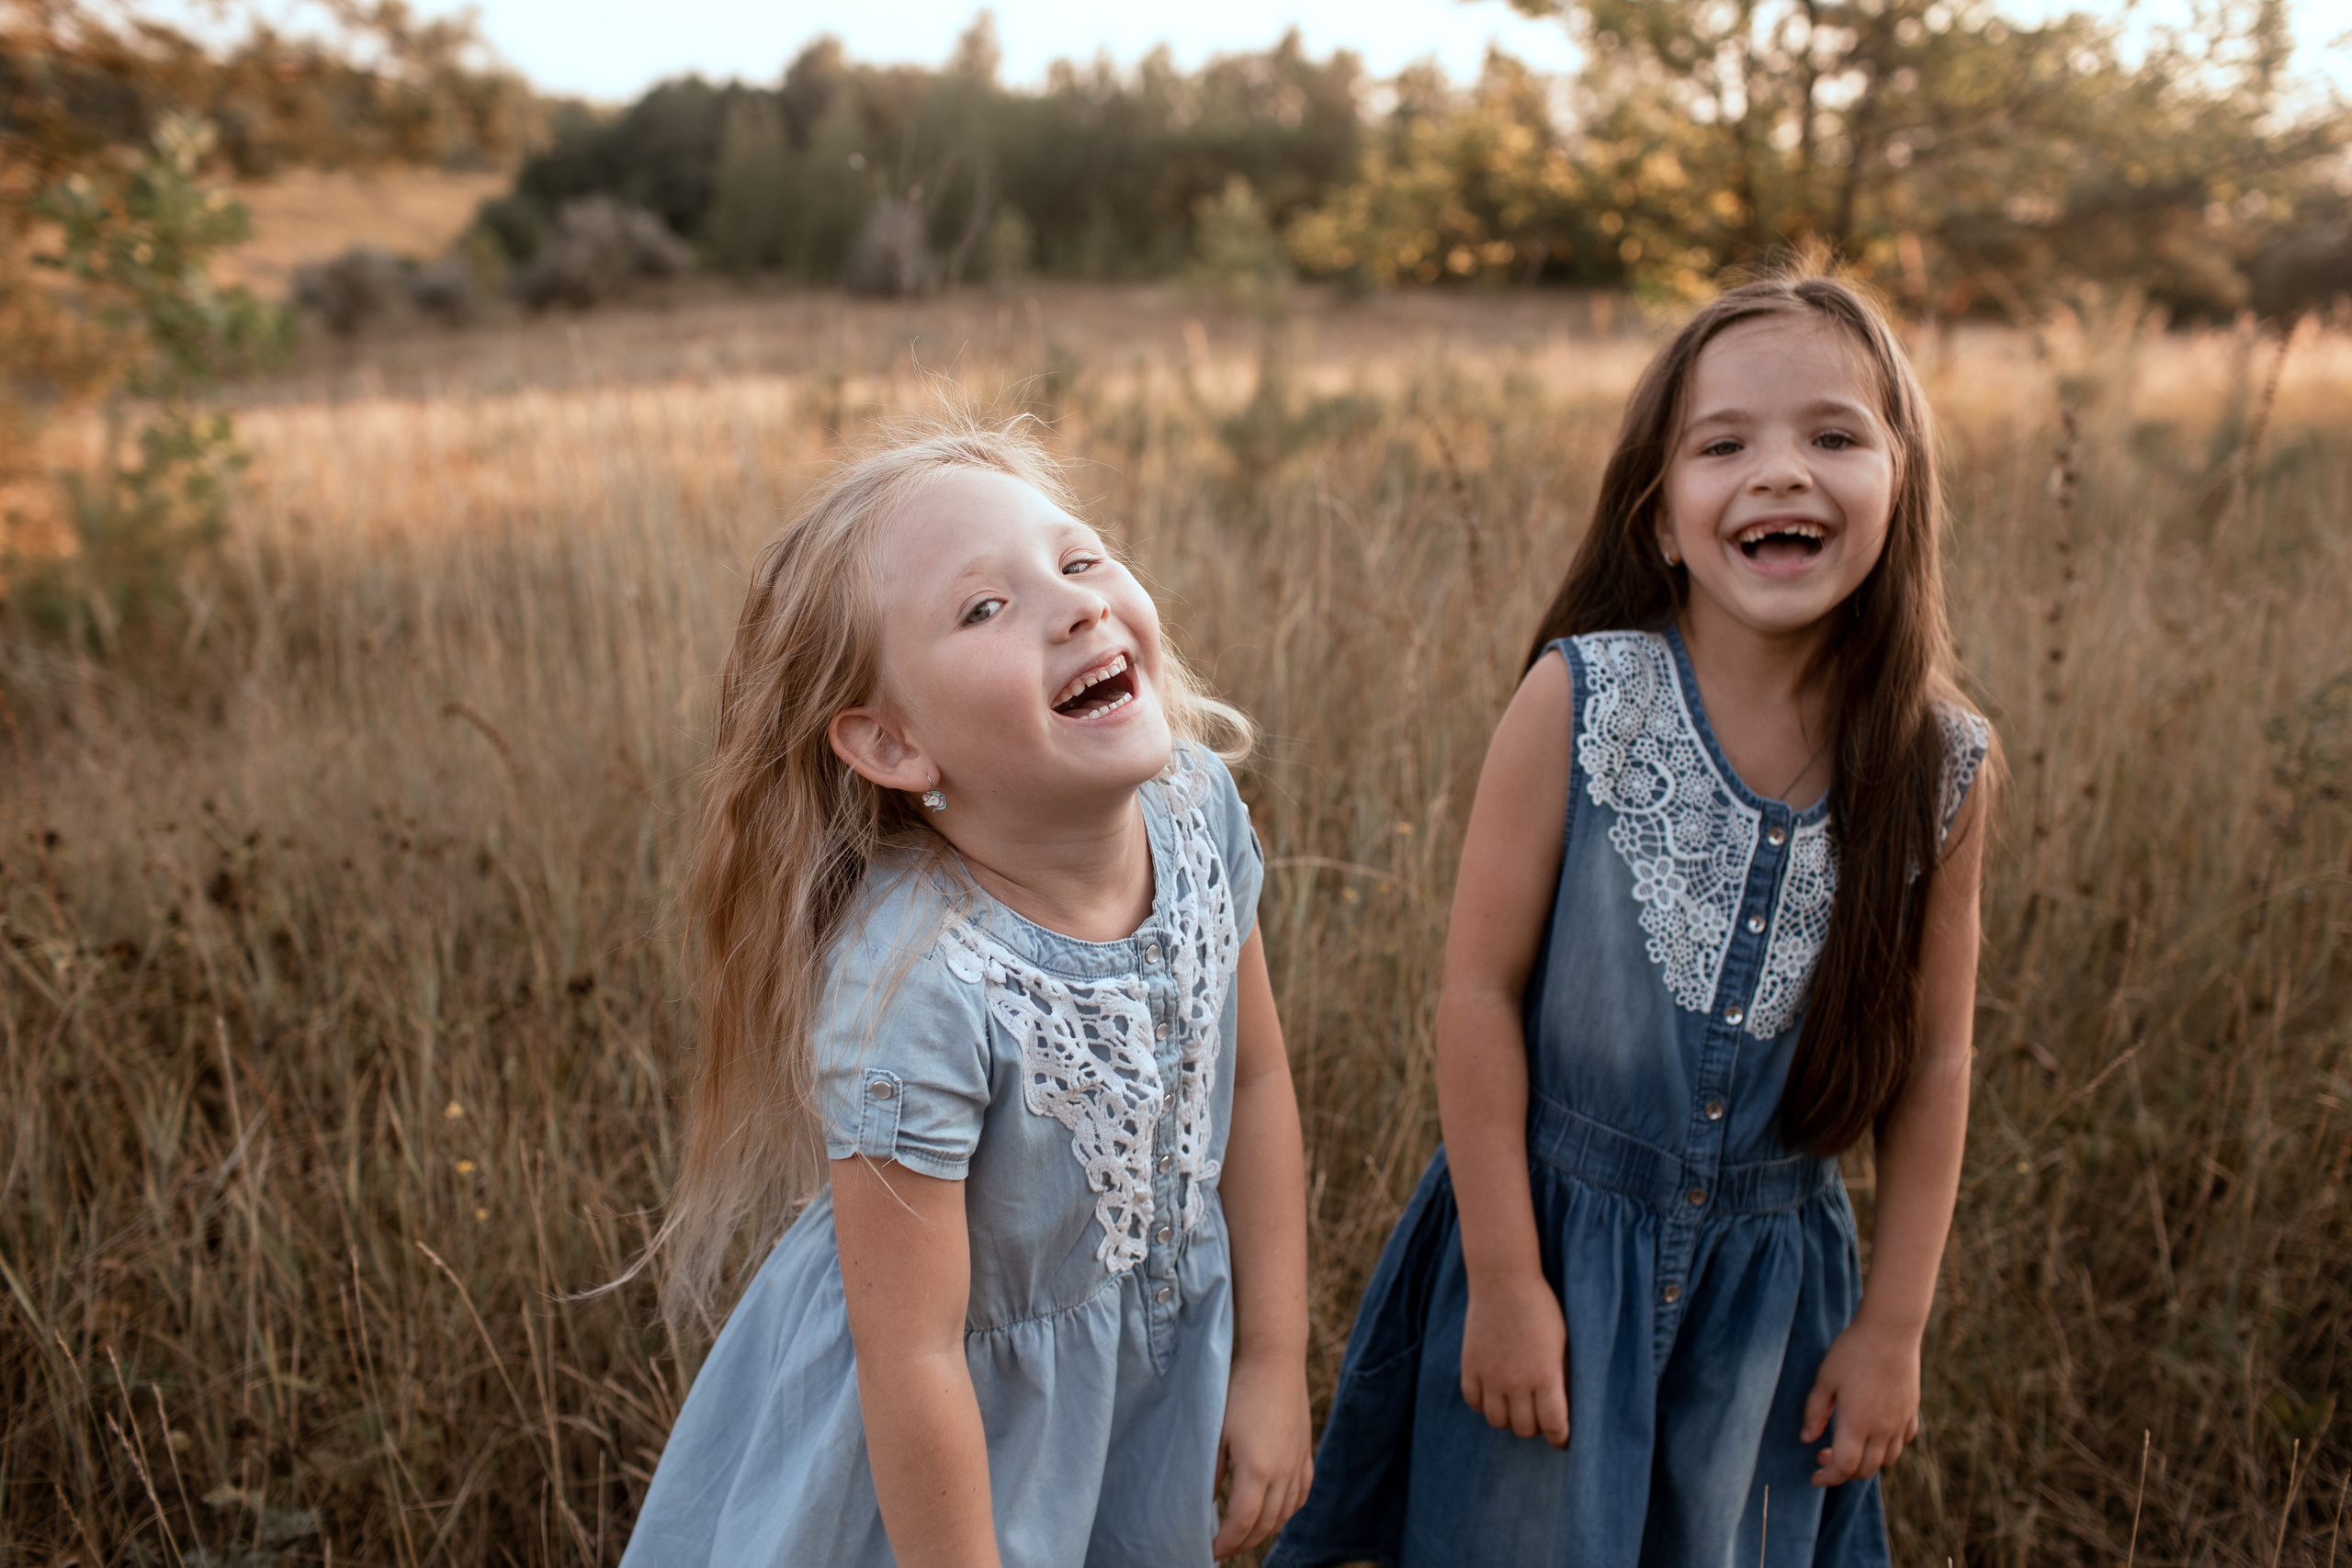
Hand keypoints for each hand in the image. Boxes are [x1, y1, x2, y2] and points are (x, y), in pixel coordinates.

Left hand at [1211, 1349, 1312, 1558]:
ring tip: (1245, 1536)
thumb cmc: (1239, 1392)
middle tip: (1223, 1548)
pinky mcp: (1305, 1453)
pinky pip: (1301, 1495)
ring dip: (1265, 1531)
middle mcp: (1283, 1473)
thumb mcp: (1216, 1433)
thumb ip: (1211, 1473)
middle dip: (1243, 1543)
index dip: (1226, 1542)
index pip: (1243, 1522)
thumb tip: (1203, 1504)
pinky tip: (1275, 1513)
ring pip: (1285, 1514)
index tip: (1210, 1550)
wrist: (1275, 1361)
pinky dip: (1287, 1512)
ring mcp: (1298, 1464)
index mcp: (1257, 1470)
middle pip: (1265, 1525)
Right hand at [1459, 1271, 1569, 1447]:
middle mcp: (1515, 1382)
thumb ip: (1563, 1378)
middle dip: (1537, 1427)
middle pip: (1525, 1429)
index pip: (1554, 1426)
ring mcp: (1489, 1376)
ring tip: (1517, 1406)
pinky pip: (1474, 1402)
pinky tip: (1494, 1393)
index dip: (1561, 1438)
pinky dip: (1485, 1404)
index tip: (1563, 1438)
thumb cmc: (1541, 1309)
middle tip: (1540, 1416)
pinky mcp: (1470, 1366)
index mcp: (1545, 1376)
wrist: (1503, 1280)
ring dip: (1510, 1419)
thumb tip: (1565, 1407)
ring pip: (1497, 1421)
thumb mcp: (1563, 1343)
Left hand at [1800, 1317, 1921, 1485]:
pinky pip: (1902, 1441)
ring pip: (1887, 1460)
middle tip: (1823, 1454)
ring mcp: (1900, 1421)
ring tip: (1849, 1446)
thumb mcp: (1824, 1379)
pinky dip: (1888, 1447)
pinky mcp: (1912, 1411)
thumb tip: (1807, 1438)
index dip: (1827, 1478)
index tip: (1814, 1477)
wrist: (1891, 1331)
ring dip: (1867, 1463)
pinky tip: (1875, 1433)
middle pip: (1866, 1469)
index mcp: (1857, 1424)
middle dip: (1843, 1472)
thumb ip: (1815, 1412)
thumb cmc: (1852, 1352)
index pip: (1844, 1467)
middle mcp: (1882, 1429)